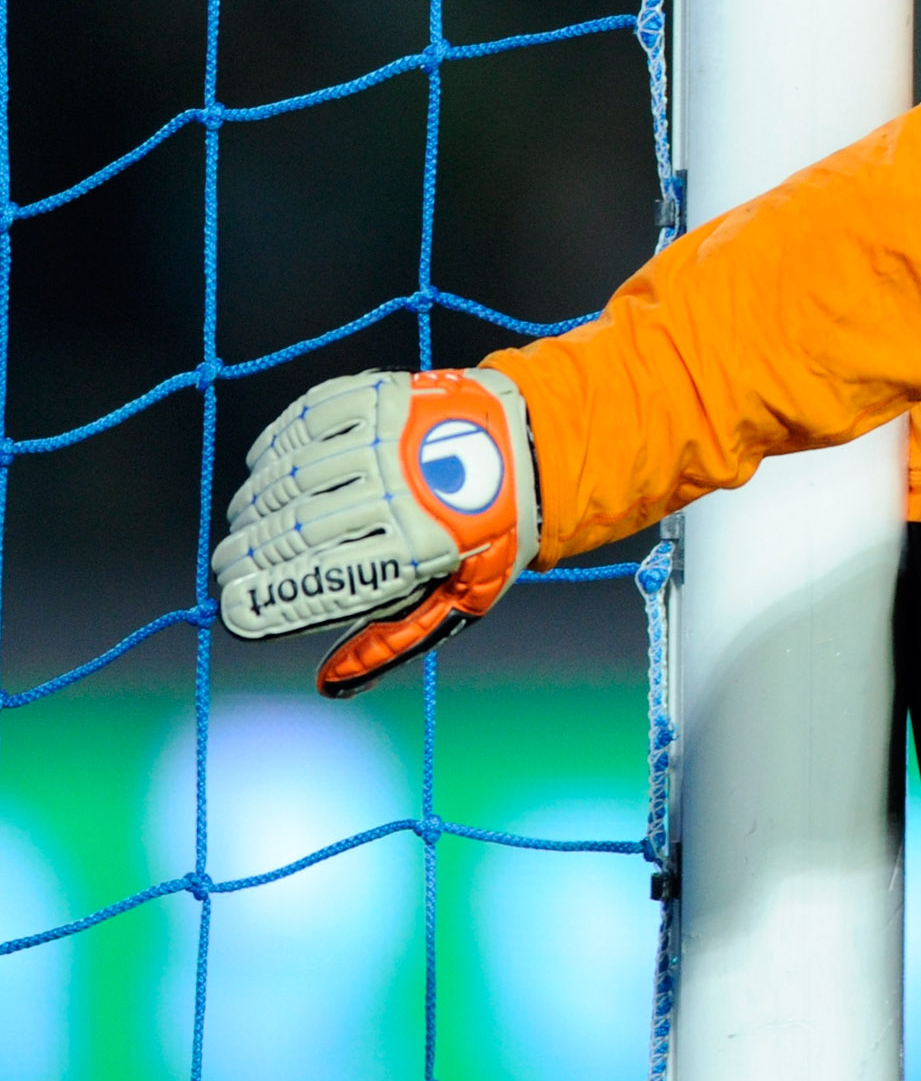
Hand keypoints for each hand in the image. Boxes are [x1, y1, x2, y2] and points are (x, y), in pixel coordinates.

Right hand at [213, 368, 538, 696]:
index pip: (322, 580)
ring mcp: (387, 439)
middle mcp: (401, 491)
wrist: (534, 447)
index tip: (232, 606)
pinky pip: (305, 421)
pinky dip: (273, 447)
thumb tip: (327, 683)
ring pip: (291, 476)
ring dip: (254, 503)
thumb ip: (393, 638)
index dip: (266, 597)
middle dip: (246, 553)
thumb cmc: (489, 533)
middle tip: (225, 566)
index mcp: (423, 547)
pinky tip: (262, 468)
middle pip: (295, 528)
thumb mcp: (458, 595)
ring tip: (243, 522)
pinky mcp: (380, 397)